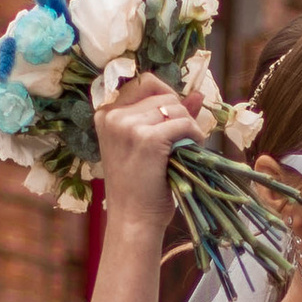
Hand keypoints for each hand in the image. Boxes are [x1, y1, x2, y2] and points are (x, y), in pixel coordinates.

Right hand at [92, 70, 200, 228]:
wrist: (133, 219)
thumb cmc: (139, 187)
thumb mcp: (146, 144)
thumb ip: (168, 115)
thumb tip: (197, 93)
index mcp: (105, 114)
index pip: (143, 82)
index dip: (165, 94)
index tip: (173, 116)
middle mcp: (112, 115)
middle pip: (162, 93)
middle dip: (179, 113)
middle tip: (181, 139)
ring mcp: (128, 126)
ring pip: (175, 107)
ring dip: (187, 125)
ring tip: (184, 148)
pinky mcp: (147, 138)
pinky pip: (183, 123)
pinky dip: (194, 135)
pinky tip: (191, 151)